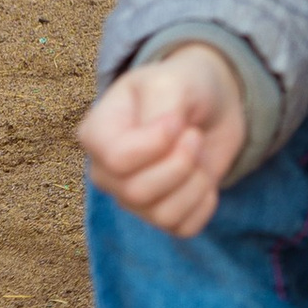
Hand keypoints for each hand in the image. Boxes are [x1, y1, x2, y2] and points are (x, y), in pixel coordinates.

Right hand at [80, 46, 246, 238]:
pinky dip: (204, 202)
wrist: (210, 101)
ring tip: (198, 153)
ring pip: (162, 215)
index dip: (157, 143)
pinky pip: (183, 227)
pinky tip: (203, 175)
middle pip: (138, 192)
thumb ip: (162, 107)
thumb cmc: (181, 85)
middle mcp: (107, 172)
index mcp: (97, 134)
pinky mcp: (161, 213)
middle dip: (180, 163)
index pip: (118, 159)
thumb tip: (165, 136)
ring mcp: (132, 198)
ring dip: (195, 182)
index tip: (178, 121)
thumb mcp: (171, 80)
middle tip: (194, 135)